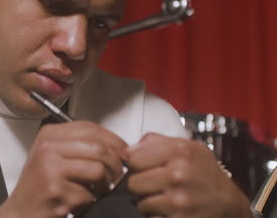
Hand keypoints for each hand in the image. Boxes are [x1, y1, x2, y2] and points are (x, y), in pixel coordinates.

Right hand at [0, 121, 127, 217]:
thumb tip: (118, 146)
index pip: (90, 128)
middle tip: (118, 175)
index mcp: (48, 135)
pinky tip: (79, 201)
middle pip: (99, 147)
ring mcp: (51, 169)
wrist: (19, 213)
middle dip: (116, 164)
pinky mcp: (56, 190)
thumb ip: (79, 145)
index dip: (113, 139)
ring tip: (97, 190)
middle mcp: (48, 148)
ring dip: (105, 185)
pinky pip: (89, 193)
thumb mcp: (53, 156)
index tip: (123, 151)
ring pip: (98, 170)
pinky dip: (90, 201)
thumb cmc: (38, 186)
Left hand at [126, 133, 251, 217]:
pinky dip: (156, 216)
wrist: (229, 203)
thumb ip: (154, 143)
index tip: (145, 168)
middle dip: (141, 185)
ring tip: (164, 198)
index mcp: (180, 152)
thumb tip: (125, 153)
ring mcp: (179, 200)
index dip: (137, 164)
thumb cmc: (204, 173)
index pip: (134, 159)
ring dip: (148, 203)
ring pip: (140, 203)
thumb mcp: (187, 147)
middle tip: (155, 185)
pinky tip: (168, 210)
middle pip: (133, 183)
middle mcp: (179, 175)